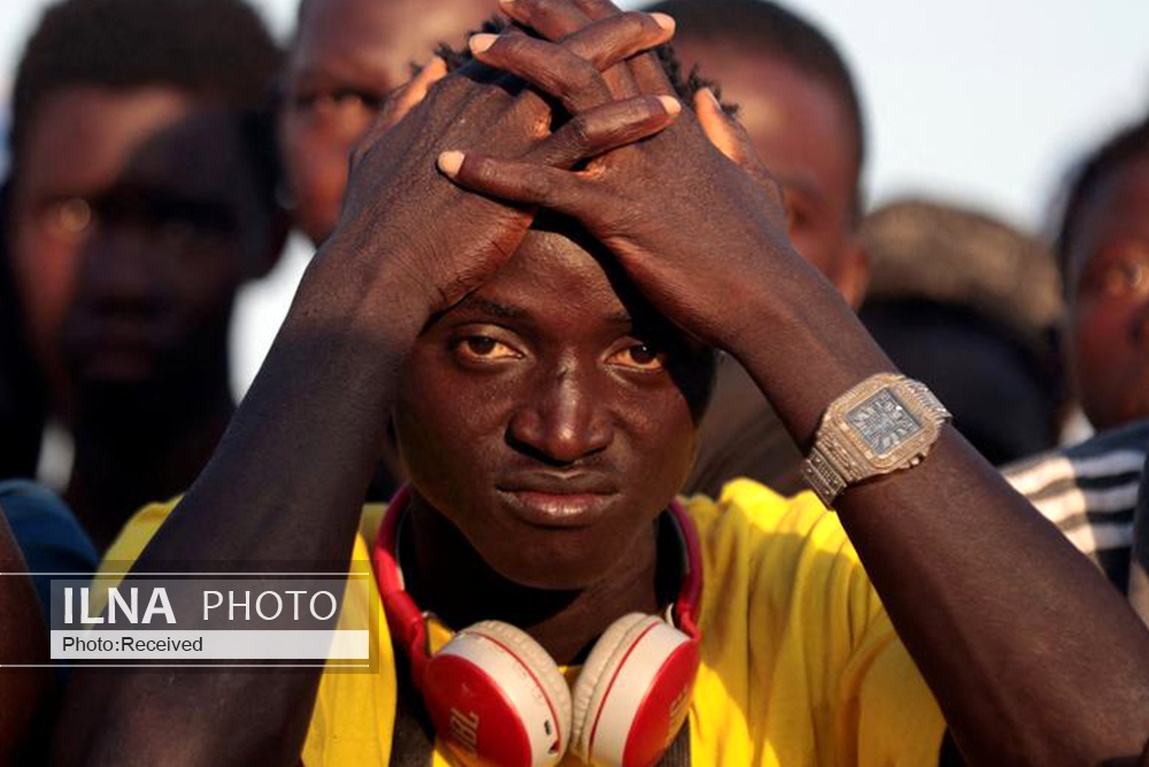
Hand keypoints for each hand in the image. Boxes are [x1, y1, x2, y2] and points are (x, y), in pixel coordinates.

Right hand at [314, 10, 680, 328]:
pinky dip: (629, 117)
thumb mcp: (378, 147)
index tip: (589, 22)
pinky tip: (668, 109)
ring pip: (577, 73)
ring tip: (667, 34)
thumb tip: (430, 69)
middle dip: (604, 24)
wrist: (377, 270)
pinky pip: (588, 135)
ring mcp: (506, 132)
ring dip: (627, 49)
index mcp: (455, 94)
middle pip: (553, 44)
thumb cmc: (374, 220)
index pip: (516, 47)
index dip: (553, 30)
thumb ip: (406, 104)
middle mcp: (484, 99)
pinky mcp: (524, 174)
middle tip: (650, 19)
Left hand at [439, 1, 799, 352]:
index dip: (595, 18)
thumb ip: (728, 135)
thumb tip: (702, 98)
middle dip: (549, 18)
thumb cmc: (760, 250)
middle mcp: (654, 134)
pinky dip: (496, 174)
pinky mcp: (620, 216)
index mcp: (678, 128)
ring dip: (519, 68)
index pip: (633, 53)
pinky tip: (452, 165)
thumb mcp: (751, 180)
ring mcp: (636, 170)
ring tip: (472, 46)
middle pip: (596, 55)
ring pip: (571, 98)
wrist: (769, 299)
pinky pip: (546, 187)